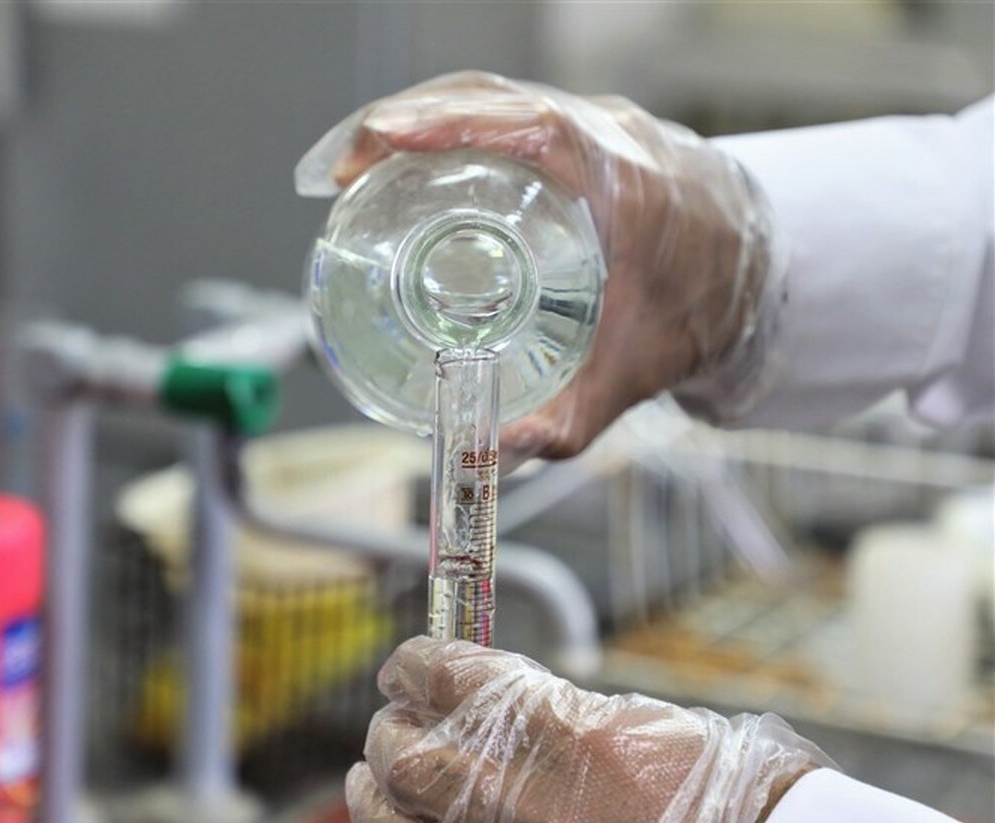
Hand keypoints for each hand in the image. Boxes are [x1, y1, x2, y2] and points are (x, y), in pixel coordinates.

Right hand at [297, 72, 785, 459]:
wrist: (757, 271)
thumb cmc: (701, 308)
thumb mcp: (630, 373)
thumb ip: (563, 420)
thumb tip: (488, 450)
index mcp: (622, 183)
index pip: (528, 126)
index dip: (447, 124)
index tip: (381, 141)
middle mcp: (607, 138)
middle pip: (490, 99)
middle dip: (401, 123)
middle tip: (339, 172)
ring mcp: (595, 125)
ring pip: (493, 97)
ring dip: (418, 120)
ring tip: (356, 166)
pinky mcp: (582, 131)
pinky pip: (506, 108)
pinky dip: (449, 125)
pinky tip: (409, 162)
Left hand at [346, 637, 830, 822]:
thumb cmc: (705, 783)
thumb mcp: (627, 719)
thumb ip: (547, 708)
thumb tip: (485, 696)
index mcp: (550, 723)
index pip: (440, 672)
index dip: (413, 664)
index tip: (407, 666)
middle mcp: (512, 786)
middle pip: (401, 747)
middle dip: (390, 726)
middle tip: (394, 720)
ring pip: (385, 812)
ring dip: (372, 787)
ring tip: (373, 775)